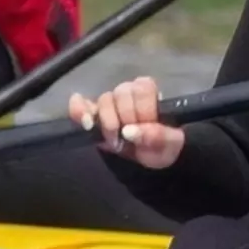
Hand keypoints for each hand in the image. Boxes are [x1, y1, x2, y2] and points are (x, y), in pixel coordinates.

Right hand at [66, 75, 184, 168]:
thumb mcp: (169, 145)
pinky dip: (79, 111)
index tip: (144, 129)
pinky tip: (85, 122)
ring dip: (107, 122)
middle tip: (128, 138)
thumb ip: (158, 136)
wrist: (148, 158)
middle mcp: (129, 91)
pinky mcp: (93, 114)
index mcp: (150, 93)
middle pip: (120, 94)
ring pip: (103, 101)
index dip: (142, 110)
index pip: (142, 89)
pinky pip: (81, 105)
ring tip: (114, 141)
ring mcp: (110, 103)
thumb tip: (130, 131)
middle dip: (124, 119)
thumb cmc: (162, 146)